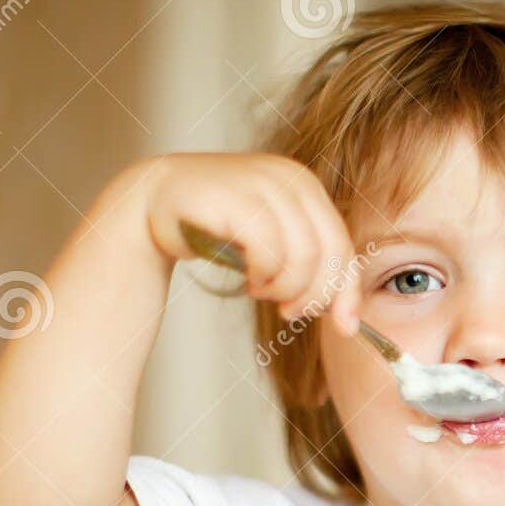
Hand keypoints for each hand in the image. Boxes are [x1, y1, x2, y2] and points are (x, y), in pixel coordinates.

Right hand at [143, 152, 361, 333]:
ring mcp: (264, 184)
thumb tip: (346, 317)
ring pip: (302, 256)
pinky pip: (270, 251)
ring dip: (284, 288)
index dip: (347, 291)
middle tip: (290, 312)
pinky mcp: (238, 198)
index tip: (344, 327)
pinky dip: (263, 276)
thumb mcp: (273, 244)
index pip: (343, 244)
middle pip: (330, 252)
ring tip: (261, 290)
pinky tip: (248, 278)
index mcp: (306, 186)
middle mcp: (290, 178)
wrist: (157, 201)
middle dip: (315, 294)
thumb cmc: (219, 227)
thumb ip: (309, 266)